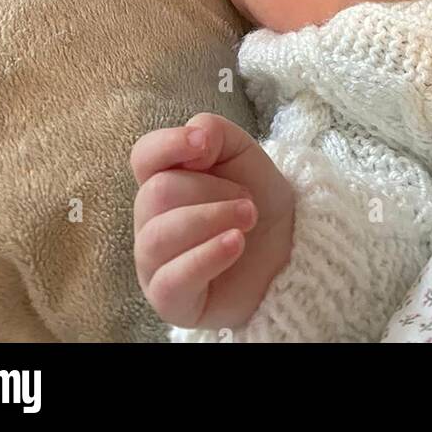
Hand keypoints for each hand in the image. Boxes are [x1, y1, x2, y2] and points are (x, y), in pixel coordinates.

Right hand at [131, 112, 294, 333]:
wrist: (288, 248)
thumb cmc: (255, 198)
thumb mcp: (242, 152)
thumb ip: (214, 131)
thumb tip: (194, 136)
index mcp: (163, 179)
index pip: (143, 156)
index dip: (168, 145)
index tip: (204, 145)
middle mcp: (150, 220)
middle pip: (156, 194)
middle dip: (211, 190)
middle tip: (247, 200)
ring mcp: (155, 262)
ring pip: (158, 236)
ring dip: (212, 219)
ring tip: (248, 219)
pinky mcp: (169, 299)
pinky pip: (171, 279)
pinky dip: (207, 256)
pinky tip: (235, 244)